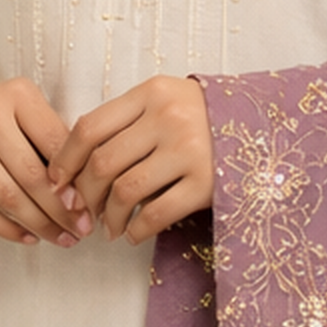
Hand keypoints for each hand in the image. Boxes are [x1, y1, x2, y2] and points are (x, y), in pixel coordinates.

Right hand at [0, 78, 79, 245]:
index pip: (56, 144)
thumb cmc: (2, 121)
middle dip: (61, 210)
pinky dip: (7, 229)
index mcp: (17, 94)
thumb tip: (83, 199)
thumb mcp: (31, 115)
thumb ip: (56, 145)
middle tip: (80, 230)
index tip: (90, 207)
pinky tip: (28, 236)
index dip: (76, 181)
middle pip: (32, 175)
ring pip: (8, 196)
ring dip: (39, 224)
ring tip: (60, 237)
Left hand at [50, 75, 214, 243]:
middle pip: (103, 162)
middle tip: (80, 211)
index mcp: (152, 93)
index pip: (89, 127)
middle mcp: (169, 118)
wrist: (271, 128)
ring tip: (106, 227)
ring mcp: (190, 150)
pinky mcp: (208, 183)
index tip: (56, 182)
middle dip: (83, 194)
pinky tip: (131, 234)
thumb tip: (74, 164)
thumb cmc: (205, 118)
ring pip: (125, 190)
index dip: (65, 159)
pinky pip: (156, 213)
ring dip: (108, 216)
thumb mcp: (166, 102)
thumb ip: (127, 121)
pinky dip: (136, 229)